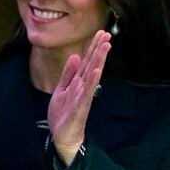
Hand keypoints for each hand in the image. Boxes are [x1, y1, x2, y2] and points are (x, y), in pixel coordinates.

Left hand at [48, 30, 110, 164]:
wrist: (62, 137)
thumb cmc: (63, 114)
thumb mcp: (61, 89)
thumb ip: (68, 74)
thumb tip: (75, 56)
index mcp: (78, 82)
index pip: (87, 61)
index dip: (93, 47)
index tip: (101, 33)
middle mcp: (83, 87)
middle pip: (92, 65)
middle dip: (99, 49)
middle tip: (107, 34)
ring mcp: (83, 97)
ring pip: (92, 75)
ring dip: (99, 60)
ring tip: (105, 46)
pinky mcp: (80, 108)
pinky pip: (87, 93)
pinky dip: (91, 82)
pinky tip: (97, 71)